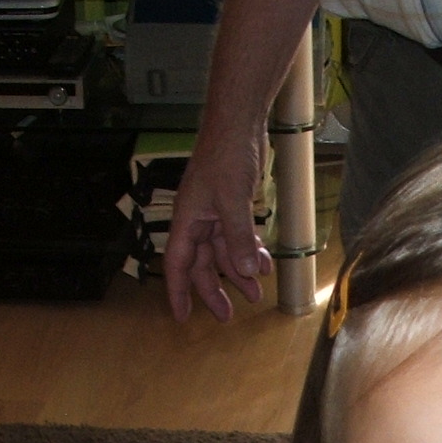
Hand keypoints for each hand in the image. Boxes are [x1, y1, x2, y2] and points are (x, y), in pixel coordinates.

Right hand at [164, 127, 274, 323]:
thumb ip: (238, 238)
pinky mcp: (233, 205)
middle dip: (214, 290)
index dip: (178, 291)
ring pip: (224, 253)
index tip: (181, 317)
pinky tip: (264, 264)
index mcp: (187, 219)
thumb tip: (245, 273)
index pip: (177, 263)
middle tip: (226, 316)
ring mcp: (216, 213)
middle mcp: (198, 219)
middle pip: (202, 264)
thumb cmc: (227, 156)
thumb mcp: (232, 200)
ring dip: (239, 272)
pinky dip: (250, 251)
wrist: (239, 126)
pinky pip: (239, 237)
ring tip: (255, 294)